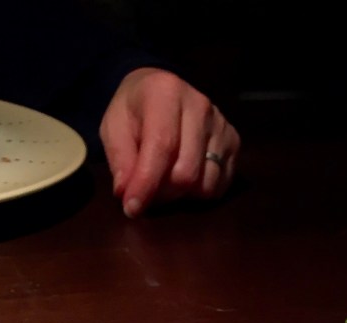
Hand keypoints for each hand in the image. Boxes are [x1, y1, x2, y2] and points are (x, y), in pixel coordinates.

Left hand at [100, 68, 238, 216]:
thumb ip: (120, 159)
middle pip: (187, 172)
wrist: (160, 91)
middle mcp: (200, 106)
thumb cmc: (134, 111)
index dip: (146, 183)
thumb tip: (128, 194)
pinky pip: (220, 185)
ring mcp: (221, 125)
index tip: (132, 208)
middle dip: (164, 193)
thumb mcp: (113, 127)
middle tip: (148, 192)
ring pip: (206, 183)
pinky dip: (201, 192)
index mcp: (166, 93)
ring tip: (167, 182)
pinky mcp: (233, 141)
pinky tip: (186, 179)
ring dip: (183, 195)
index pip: (162, 146)